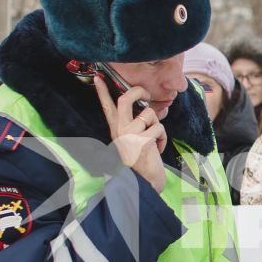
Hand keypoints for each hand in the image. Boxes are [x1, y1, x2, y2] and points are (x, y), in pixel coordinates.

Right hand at [94, 75, 166, 191]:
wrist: (143, 184)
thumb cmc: (142, 161)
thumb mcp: (134, 141)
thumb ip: (136, 125)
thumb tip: (149, 110)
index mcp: (116, 129)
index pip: (107, 107)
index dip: (103, 91)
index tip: (98, 77)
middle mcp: (119, 130)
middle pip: (125, 98)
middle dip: (138, 91)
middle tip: (146, 94)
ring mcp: (129, 135)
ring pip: (149, 113)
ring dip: (158, 125)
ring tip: (155, 139)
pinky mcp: (141, 141)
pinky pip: (159, 128)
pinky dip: (163, 138)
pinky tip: (158, 149)